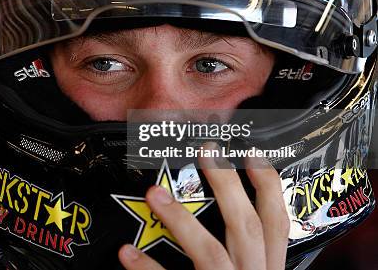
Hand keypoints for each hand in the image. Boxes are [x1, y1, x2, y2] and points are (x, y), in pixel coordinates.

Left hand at [118, 153, 288, 269]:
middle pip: (247, 227)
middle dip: (227, 185)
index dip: (269, 185)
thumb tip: (226, 210)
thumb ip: (243, 253)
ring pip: (211, 253)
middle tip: (203, 152)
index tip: (250, 152)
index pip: (277, 223)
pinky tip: (127, 253)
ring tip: (153, 193)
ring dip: (181, 220)